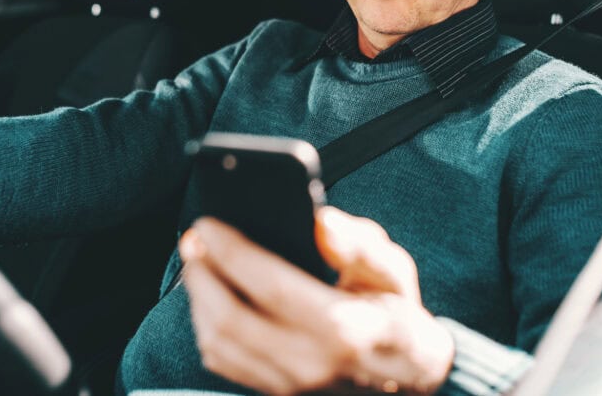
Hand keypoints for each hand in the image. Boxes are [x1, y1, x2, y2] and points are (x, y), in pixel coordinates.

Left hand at [179, 207, 453, 393]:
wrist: (407, 376)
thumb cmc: (396, 313)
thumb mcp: (394, 271)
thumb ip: (360, 244)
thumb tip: (321, 221)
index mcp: (341, 327)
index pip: (269, 285)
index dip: (231, 251)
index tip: (209, 223)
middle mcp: (310, 362)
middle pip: (230, 317)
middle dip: (202, 273)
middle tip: (193, 239)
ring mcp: (289, 384)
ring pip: (218, 342)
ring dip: (198, 298)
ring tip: (198, 263)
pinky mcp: (275, 392)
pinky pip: (223, 361)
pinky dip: (206, 326)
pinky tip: (209, 297)